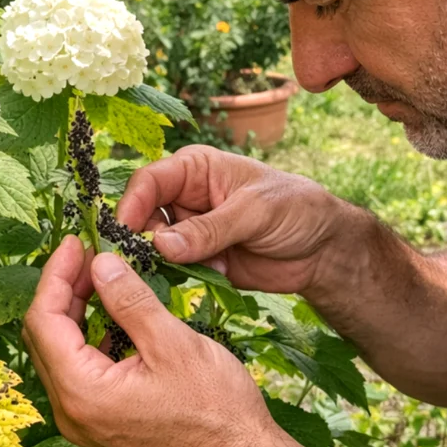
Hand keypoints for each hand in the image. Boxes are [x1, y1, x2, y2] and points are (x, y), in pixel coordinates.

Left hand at [24, 235, 309, 446]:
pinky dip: (91, 338)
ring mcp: (86, 421)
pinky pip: (81, 372)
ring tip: (102, 277)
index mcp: (83, 392)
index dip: (56, 274)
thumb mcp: (172, 344)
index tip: (76, 242)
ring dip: (77, 312)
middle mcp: (73, 412)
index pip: (44, 320)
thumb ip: (130, 301)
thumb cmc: (216, 411)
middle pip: (45, 336)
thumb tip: (100, 263)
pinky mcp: (103, 423)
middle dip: (63, 289)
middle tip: (89, 254)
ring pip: (62, 353)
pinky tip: (115, 316)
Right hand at [116, 145, 364, 296]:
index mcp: (194, 169)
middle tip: (157, 261)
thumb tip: (162, 246)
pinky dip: (186, 277)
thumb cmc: (294, 209)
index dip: (131, 206)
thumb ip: (210, 229)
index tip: (123, 234)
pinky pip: (175, 271)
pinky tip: (218, 272)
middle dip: (146, 240)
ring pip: (155, 248)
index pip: (149, 182)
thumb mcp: (254, 212)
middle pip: (143, 217)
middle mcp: (185, 198)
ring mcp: (190, 231)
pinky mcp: (199, 261)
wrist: (323, 249)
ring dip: (169, 262)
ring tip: (205, 264)